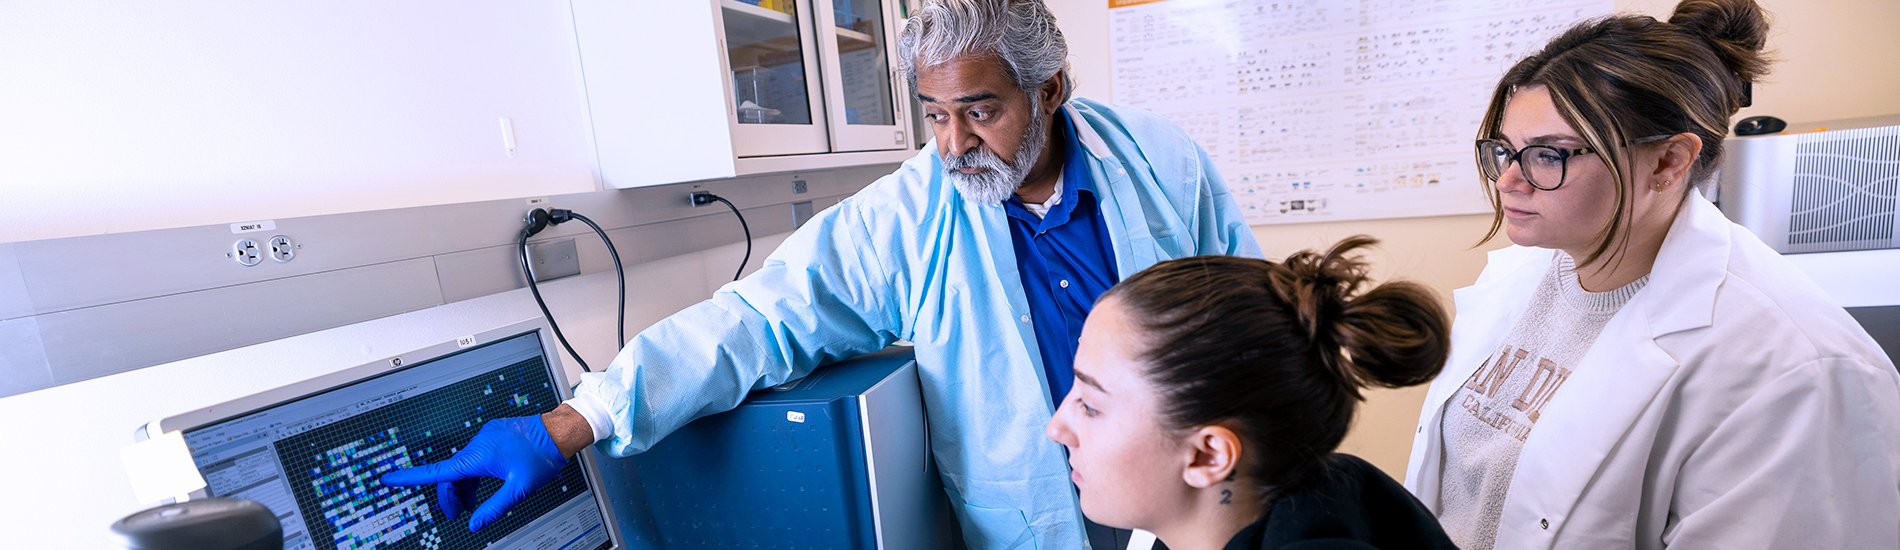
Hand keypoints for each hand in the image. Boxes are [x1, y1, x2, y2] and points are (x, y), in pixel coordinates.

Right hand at [379, 415, 567, 531]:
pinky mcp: (492, 437)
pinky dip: (472, 474)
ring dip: (463, 486)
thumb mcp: (519, 489)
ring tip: (472, 505)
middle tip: (456, 515)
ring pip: (462, 466)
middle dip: (449, 495)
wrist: (558, 432)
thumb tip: (475, 523)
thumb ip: (494, 508)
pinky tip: (482, 486)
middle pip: (450, 473)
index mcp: (478, 456)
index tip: (388, 478)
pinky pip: (473, 457)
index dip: (409, 477)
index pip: (436, 471)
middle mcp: (477, 444)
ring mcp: (484, 438)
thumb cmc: (542, 456)